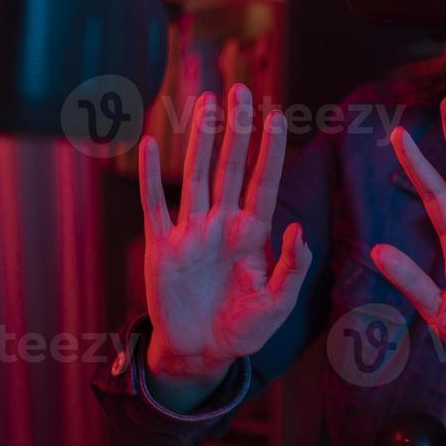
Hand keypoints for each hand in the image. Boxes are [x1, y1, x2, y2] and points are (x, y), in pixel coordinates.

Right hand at [138, 85, 311, 393]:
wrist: (201, 355)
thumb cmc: (242, 331)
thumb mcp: (277, 305)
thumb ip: (291, 269)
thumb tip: (296, 229)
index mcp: (251, 235)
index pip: (263, 183)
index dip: (270, 150)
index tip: (278, 115)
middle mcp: (221, 224)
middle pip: (230, 167)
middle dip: (236, 129)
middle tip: (241, 90)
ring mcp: (190, 232)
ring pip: (195, 175)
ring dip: (200, 139)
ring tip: (205, 102)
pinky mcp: (161, 248)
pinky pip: (154, 205)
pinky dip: (150, 176)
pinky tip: (148, 143)